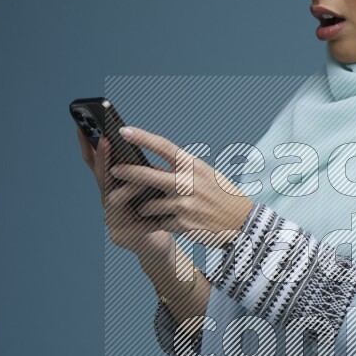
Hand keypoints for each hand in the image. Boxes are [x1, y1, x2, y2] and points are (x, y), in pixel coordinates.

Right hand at [75, 126, 172, 258]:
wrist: (160, 239)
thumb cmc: (156, 207)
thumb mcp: (151, 184)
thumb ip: (144, 169)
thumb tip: (143, 142)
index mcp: (113, 184)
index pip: (96, 161)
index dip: (87, 144)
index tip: (82, 125)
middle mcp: (107, 199)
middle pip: (100, 177)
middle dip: (102, 158)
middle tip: (104, 140)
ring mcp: (111, 218)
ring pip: (113, 199)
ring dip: (128, 187)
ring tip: (143, 182)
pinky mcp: (120, 236)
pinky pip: (131, 224)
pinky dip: (144, 217)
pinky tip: (155, 214)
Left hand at [107, 125, 255, 249]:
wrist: (242, 224)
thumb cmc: (223, 196)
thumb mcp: (207, 175)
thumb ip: (182, 170)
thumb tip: (152, 167)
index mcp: (193, 166)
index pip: (163, 147)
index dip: (142, 138)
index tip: (124, 131)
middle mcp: (187, 183)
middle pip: (147, 175)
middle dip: (126, 173)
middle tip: (113, 170)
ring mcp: (184, 204)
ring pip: (148, 203)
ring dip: (145, 206)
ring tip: (151, 207)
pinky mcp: (182, 224)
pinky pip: (159, 221)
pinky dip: (159, 222)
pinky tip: (167, 222)